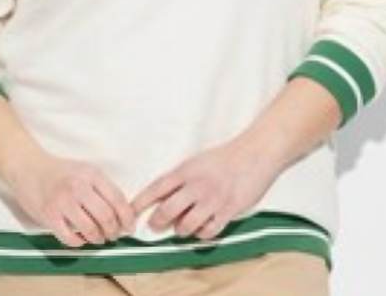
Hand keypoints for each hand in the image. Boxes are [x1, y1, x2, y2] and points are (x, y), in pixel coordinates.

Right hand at [7, 153, 135, 246]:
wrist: (29, 168)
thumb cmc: (61, 172)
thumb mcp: (86, 171)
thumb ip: (102, 188)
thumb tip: (122, 212)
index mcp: (91, 174)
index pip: (117, 199)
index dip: (127, 217)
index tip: (130, 227)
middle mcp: (78, 187)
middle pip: (106, 216)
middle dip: (114, 231)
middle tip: (114, 235)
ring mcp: (62, 202)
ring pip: (90, 229)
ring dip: (98, 238)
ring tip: (99, 238)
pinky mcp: (49, 215)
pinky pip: (70, 238)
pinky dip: (80, 242)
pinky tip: (81, 239)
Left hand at [131, 136, 279, 240]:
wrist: (255, 153)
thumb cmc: (225, 157)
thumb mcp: (198, 162)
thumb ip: (181, 179)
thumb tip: (162, 198)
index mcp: (187, 170)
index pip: (157, 188)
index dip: (141, 201)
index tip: (129, 212)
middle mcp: (197, 185)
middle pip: (166, 211)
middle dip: (157, 222)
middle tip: (155, 225)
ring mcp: (212, 199)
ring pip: (185, 226)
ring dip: (181, 230)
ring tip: (183, 225)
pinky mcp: (228, 210)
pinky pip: (208, 232)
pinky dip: (202, 234)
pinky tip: (203, 227)